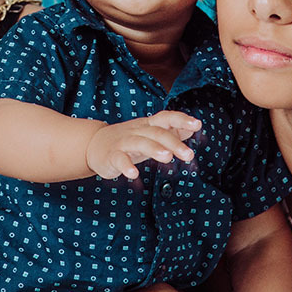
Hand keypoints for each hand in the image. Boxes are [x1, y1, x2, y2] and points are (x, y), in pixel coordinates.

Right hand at [85, 110, 201, 178]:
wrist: (94, 144)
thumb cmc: (129, 140)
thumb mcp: (150, 133)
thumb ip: (172, 130)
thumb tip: (194, 126)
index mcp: (148, 125)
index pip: (166, 117)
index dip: (181, 119)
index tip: (197, 124)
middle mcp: (137, 131)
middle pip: (156, 132)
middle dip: (173, 142)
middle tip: (188, 154)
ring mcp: (123, 142)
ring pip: (139, 142)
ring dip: (153, 148)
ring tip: (167, 157)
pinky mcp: (111, 156)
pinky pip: (119, 159)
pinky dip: (126, 166)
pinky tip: (134, 174)